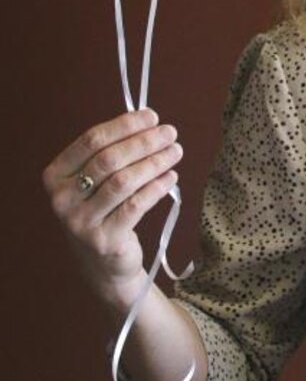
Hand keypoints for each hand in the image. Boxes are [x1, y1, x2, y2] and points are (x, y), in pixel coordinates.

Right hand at [42, 108, 182, 311]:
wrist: (103, 264)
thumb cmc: (103, 210)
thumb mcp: (96, 181)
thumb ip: (112, 151)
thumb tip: (147, 119)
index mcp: (56, 176)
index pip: (91, 140)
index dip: (124, 125)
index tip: (152, 116)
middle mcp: (61, 199)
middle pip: (109, 159)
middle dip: (144, 142)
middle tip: (170, 132)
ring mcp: (80, 222)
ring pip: (124, 181)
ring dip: (154, 162)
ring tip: (176, 152)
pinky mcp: (103, 240)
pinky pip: (136, 205)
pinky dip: (157, 187)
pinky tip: (171, 177)